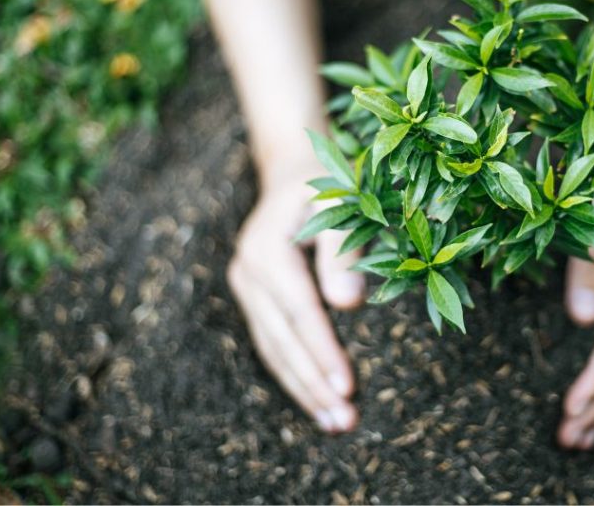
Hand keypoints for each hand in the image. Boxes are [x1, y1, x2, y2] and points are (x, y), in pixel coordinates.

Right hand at [227, 159, 365, 432]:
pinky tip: (315, 400)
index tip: (348, 388)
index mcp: (267, 249)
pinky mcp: (253, 297)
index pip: (299, 312)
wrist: (292, 170)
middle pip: (282, 339)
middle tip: (345, 421)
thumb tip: (348, 305)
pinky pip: (271, 343)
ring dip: (302, 389)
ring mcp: (246, 286)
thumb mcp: (341, 202)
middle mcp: (248, 272)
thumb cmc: (327, 183)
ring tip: (334, 424)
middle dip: (313, 384)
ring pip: (272, 348)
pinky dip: (293, 374)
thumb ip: (343, 250)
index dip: (323, 352)